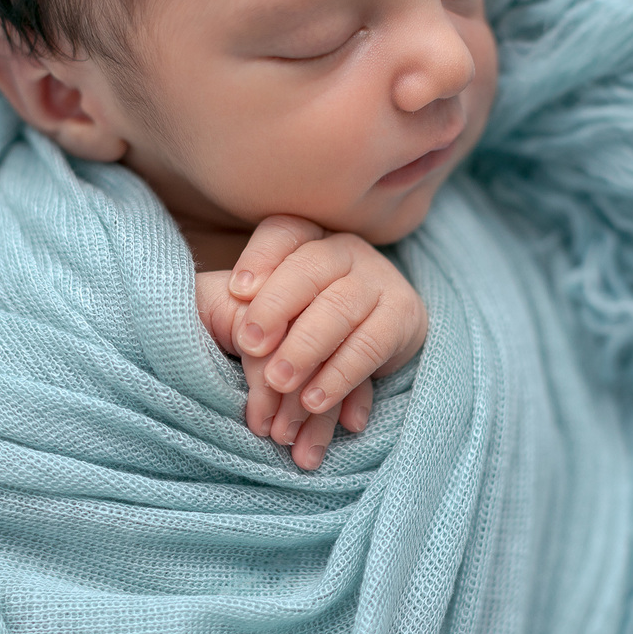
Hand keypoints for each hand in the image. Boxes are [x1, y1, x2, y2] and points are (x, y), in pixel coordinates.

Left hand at [227, 216, 427, 465]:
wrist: (376, 340)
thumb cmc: (303, 321)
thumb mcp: (272, 306)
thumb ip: (245, 302)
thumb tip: (227, 299)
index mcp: (309, 237)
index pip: (284, 232)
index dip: (260, 257)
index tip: (236, 290)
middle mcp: (346, 249)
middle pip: (308, 269)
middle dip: (275, 308)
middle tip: (249, 346)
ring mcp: (380, 279)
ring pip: (339, 309)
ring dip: (306, 349)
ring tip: (278, 383)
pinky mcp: (405, 316)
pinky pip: (371, 346)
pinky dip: (341, 376)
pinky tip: (315, 401)